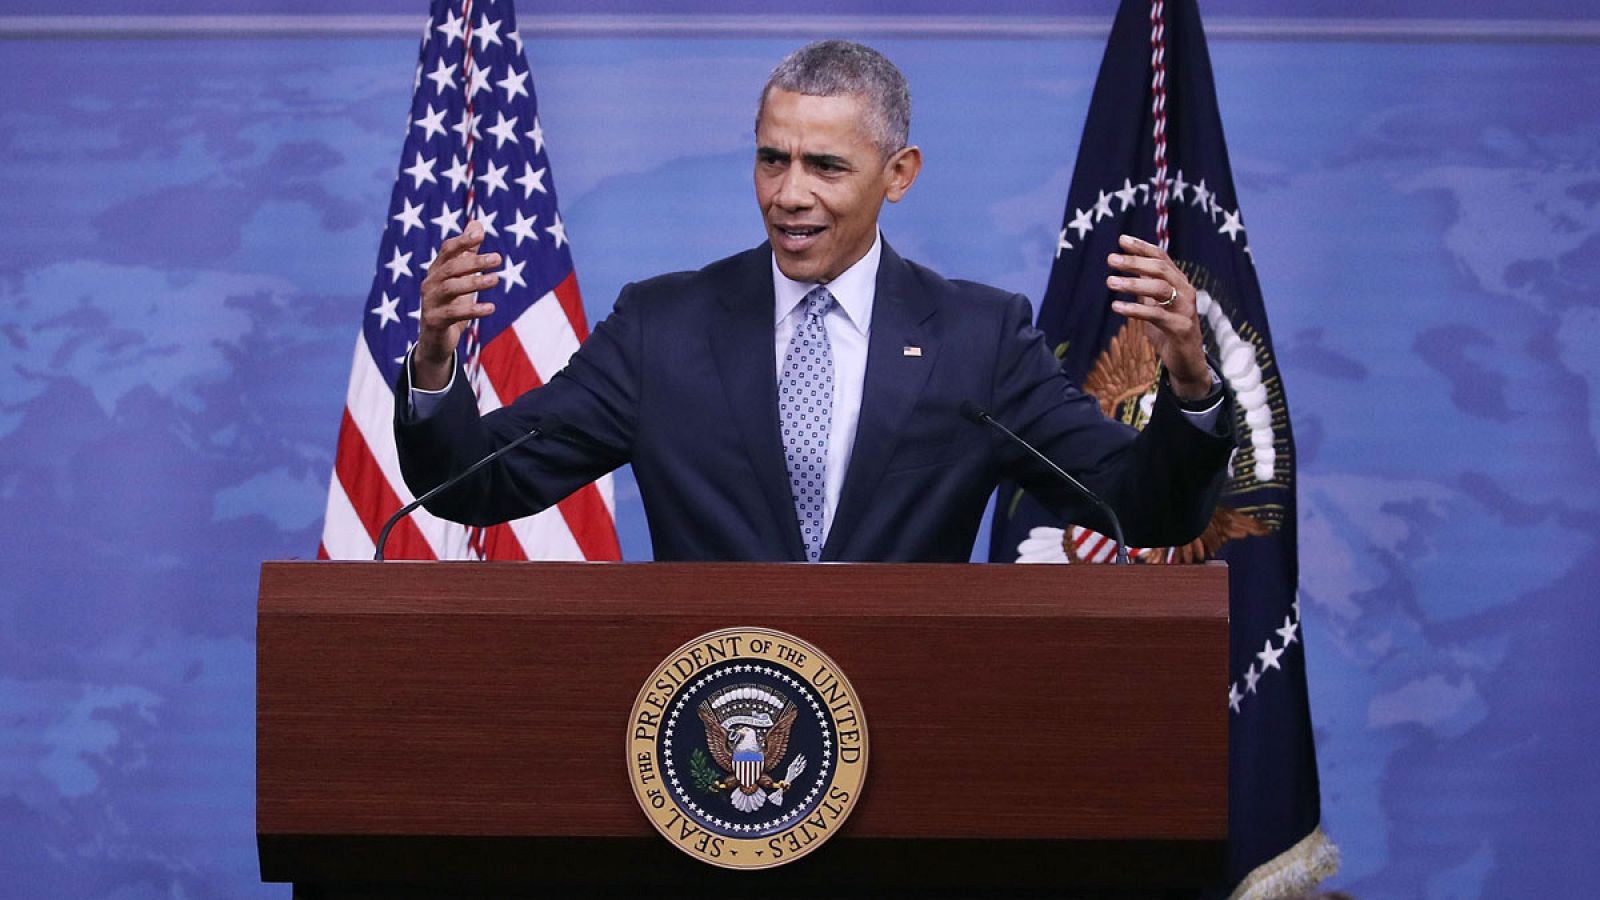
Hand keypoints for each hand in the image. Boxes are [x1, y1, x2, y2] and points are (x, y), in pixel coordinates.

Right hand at [413, 220, 500, 389]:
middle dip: (474, 261)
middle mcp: (430, 283)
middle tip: (498, 259)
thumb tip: (478, 224)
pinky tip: (491, 308)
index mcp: (436, 270)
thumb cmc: (451, 304)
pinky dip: (473, 310)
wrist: (435, 340)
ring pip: (451, 288)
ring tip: (496, 279)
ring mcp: (430, 302)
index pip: (447, 250)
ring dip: (475, 282)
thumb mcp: (461, 278)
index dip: (462, 241)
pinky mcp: (435, 321)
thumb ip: (469, 252)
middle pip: (451, 267)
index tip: (481, 234)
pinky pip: (453, 313)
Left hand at [1105, 234, 1211, 399]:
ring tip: (1110, 282)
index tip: (1122, 239)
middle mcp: (1185, 292)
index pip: (1162, 258)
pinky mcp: (1181, 328)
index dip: (1142, 247)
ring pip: (1159, 288)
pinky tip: (1116, 307)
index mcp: (1179, 283)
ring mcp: (1186, 309)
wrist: (1187, 362)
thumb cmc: (1168, 332)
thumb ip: (1145, 289)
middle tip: (1111, 259)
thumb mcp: (1155, 306)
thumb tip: (1127, 270)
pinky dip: (1135, 309)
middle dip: (1135, 262)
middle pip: (1160, 269)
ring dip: (1133, 283)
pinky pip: (1156, 315)